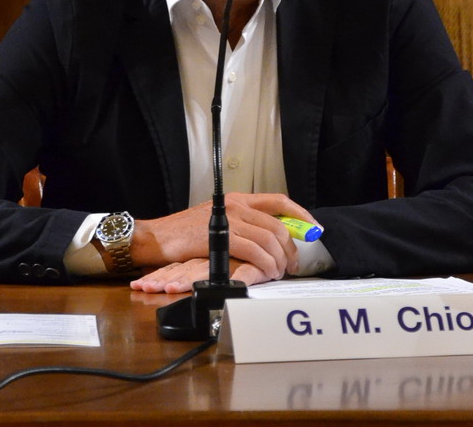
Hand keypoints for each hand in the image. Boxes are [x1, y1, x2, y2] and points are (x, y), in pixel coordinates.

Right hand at [130, 192, 318, 285]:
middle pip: (278, 224)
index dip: (301, 215)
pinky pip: (254, 251)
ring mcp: (229, 219)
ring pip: (269, 239)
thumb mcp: (217, 221)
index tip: (315, 229)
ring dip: (279, 260)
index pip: (278, 201)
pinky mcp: (221, 236)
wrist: (157, 237)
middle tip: (293, 265)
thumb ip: (242, 224)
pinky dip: (265, 264)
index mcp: (238, 199)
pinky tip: (266, 273)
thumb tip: (270, 239)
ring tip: (277, 273)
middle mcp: (237, 205)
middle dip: (291, 248)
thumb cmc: (184, 233)